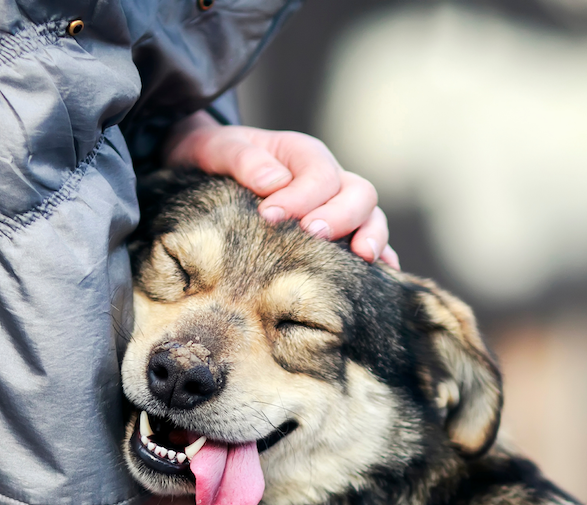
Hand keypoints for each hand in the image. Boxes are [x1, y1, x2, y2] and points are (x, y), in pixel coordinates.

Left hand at [163, 110, 399, 268]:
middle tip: (311, 234)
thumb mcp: (217, 148)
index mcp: (302, 154)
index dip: (300, 197)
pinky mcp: (337, 233)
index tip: (269, 217)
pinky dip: (380, 257)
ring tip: (359, 257)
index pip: (319, 174)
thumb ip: (242, 159)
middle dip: (339, 216)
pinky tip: (379, 275)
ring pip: (371, 216)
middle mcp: (328, 179)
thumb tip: (274, 182)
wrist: (207, 170)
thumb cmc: (214, 158)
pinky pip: (368, 242)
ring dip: (369, 236)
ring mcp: (337, 206)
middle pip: (358, 193)